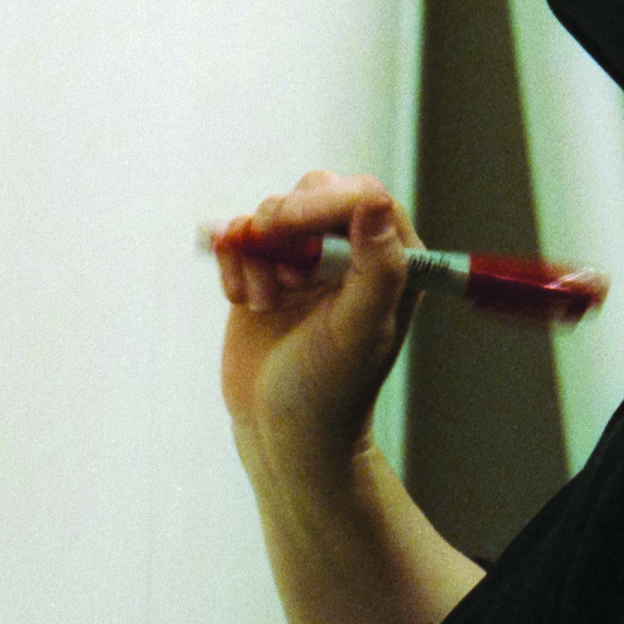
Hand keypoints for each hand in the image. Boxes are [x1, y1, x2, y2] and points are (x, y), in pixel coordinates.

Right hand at [206, 170, 423, 473]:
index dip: (319, 203)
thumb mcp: (358, 331)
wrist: (280, 429)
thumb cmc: (331, 390)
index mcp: (393, 261)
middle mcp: (351, 252)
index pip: (361, 197)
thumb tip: (373, 201)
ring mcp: (306, 260)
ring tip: (263, 301)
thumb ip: (376, 268)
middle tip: (270, 266)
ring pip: (271, 212)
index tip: (284, 228)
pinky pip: (240, 237)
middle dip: (282, 222)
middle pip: (314, 193)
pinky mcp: (265, 270)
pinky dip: (231, 261)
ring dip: (255, 251)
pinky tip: (242, 300)